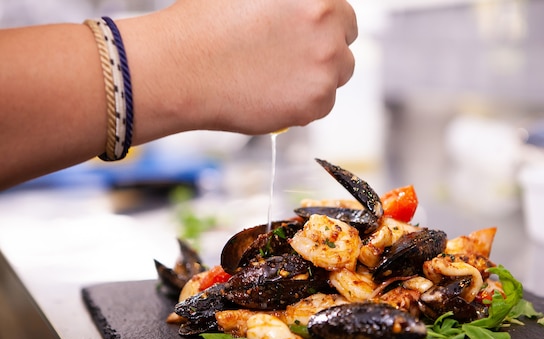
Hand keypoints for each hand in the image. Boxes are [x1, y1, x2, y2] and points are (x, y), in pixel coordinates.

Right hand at [120, 0, 357, 138]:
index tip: (309, 38)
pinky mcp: (315, 102)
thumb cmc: (203, 27)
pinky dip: (303, 105)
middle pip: (345, 46)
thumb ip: (289, 6)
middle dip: (324, 53)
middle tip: (292, 61)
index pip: (341, 14)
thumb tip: (298, 14)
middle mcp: (327, 28)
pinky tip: (272, 96)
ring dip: (316, 79)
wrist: (181, 69)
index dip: (324, 27)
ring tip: (276, 80)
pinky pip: (322, 106)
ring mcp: (325, 66)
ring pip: (336, 78)